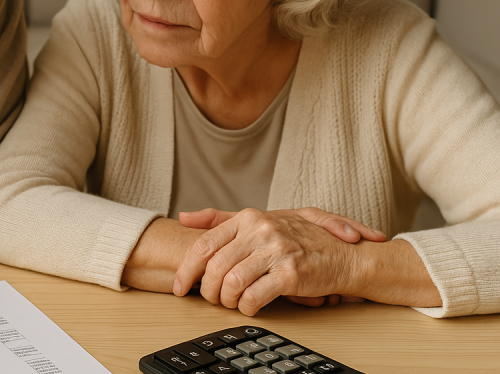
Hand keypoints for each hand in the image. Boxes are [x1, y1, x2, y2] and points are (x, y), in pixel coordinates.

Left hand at [173, 208, 385, 315]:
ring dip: (226, 300)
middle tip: (209, 299)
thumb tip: (183, 216)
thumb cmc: (300, 238)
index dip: (186, 269)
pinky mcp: (291, 273)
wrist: (345, 254)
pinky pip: (254, 296)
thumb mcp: (260, 220)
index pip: (204, 244)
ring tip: (231, 303)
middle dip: (206, 290)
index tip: (179, 286)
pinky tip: (250, 307)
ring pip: (232, 283)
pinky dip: (247, 307)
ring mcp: (277, 250)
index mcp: (248, 217)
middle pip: (214, 267)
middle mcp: (261, 230)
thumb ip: (220, 218)